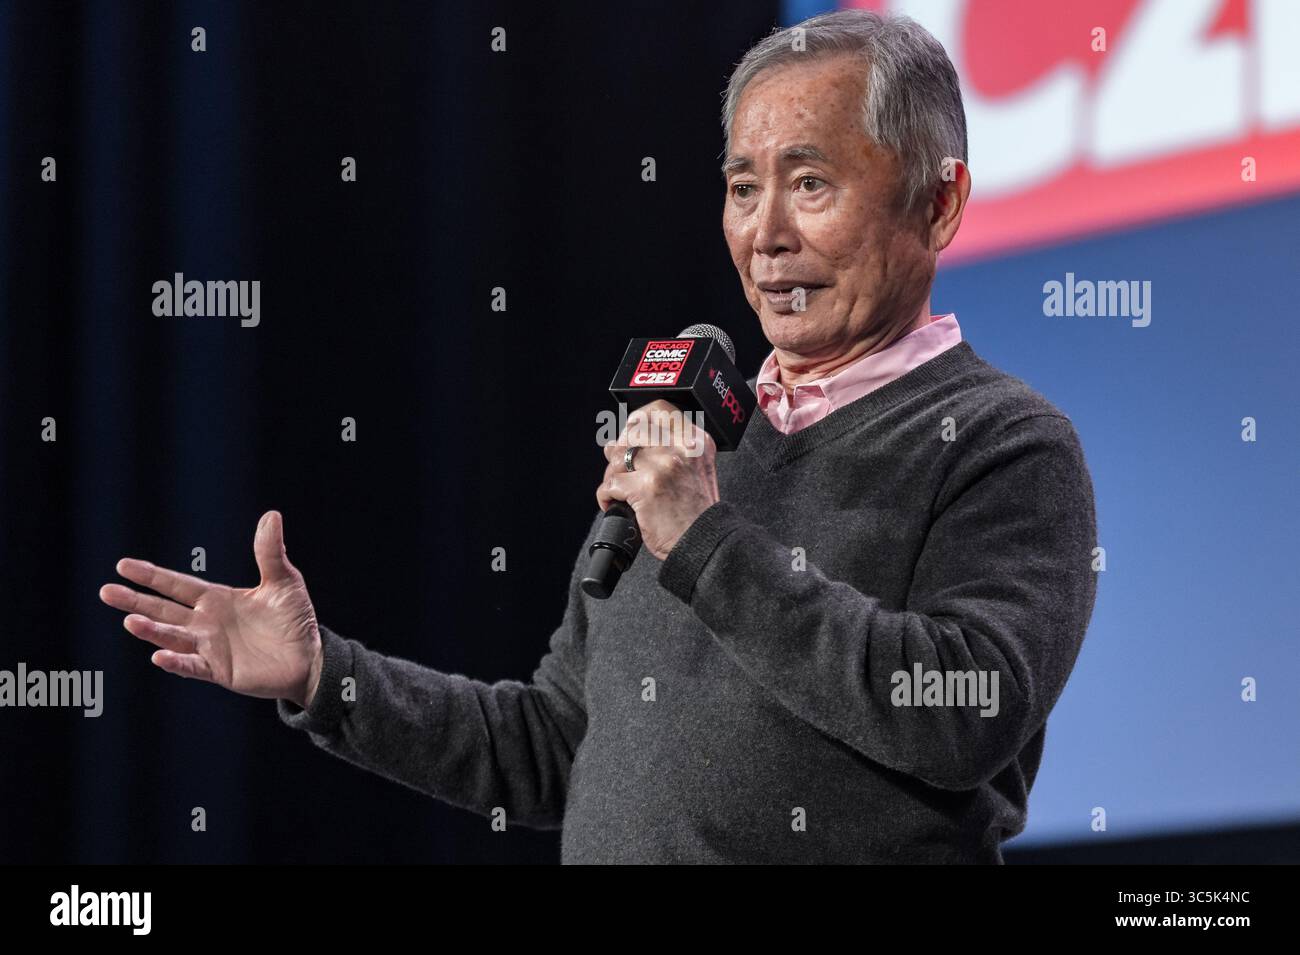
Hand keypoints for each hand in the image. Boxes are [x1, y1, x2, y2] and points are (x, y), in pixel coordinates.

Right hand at [98, 511, 323, 708]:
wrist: (311, 657)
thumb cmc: (294, 620)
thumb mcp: (283, 581)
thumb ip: (270, 552)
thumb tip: (271, 515)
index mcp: (217, 600)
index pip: (177, 585)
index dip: (152, 576)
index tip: (123, 565)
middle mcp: (206, 623)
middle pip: (164, 610)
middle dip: (136, 601)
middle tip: (106, 591)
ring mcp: (210, 648)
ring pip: (173, 637)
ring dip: (152, 630)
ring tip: (129, 621)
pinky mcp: (220, 670)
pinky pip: (193, 666)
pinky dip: (176, 661)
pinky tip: (159, 656)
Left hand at [596, 399, 719, 560]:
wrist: (703, 542)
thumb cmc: (697, 513)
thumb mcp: (698, 469)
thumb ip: (675, 448)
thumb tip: (634, 438)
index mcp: (696, 441)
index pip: (660, 410)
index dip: (638, 420)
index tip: (630, 431)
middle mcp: (681, 448)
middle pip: (633, 431)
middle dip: (620, 448)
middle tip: (620, 466)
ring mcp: (663, 466)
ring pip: (618, 455)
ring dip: (612, 474)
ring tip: (619, 489)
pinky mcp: (645, 487)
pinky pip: (610, 483)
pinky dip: (606, 496)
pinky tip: (615, 504)